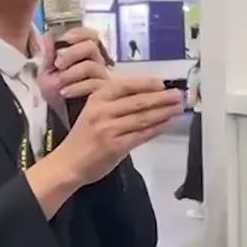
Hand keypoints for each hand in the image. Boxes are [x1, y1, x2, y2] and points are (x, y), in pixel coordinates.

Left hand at [41, 28, 108, 99]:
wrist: (59, 117)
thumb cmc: (56, 93)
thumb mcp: (47, 73)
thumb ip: (49, 55)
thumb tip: (48, 35)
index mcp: (84, 54)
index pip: (90, 35)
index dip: (80, 33)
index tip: (66, 38)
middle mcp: (97, 62)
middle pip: (91, 47)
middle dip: (72, 53)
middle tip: (58, 64)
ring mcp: (102, 77)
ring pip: (92, 66)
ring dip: (72, 72)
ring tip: (59, 82)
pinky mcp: (104, 93)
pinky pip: (94, 84)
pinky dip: (77, 87)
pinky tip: (65, 92)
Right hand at [52, 77, 182, 184]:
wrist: (68, 163)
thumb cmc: (84, 137)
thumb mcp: (94, 111)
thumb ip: (116, 103)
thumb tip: (148, 94)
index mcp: (97, 98)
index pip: (126, 85)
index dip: (147, 84)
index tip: (163, 84)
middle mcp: (102, 111)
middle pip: (138, 101)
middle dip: (162, 98)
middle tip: (179, 95)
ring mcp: (109, 129)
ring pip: (143, 118)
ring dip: (164, 112)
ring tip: (178, 108)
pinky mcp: (116, 146)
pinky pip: (141, 135)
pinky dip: (156, 128)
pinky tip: (167, 124)